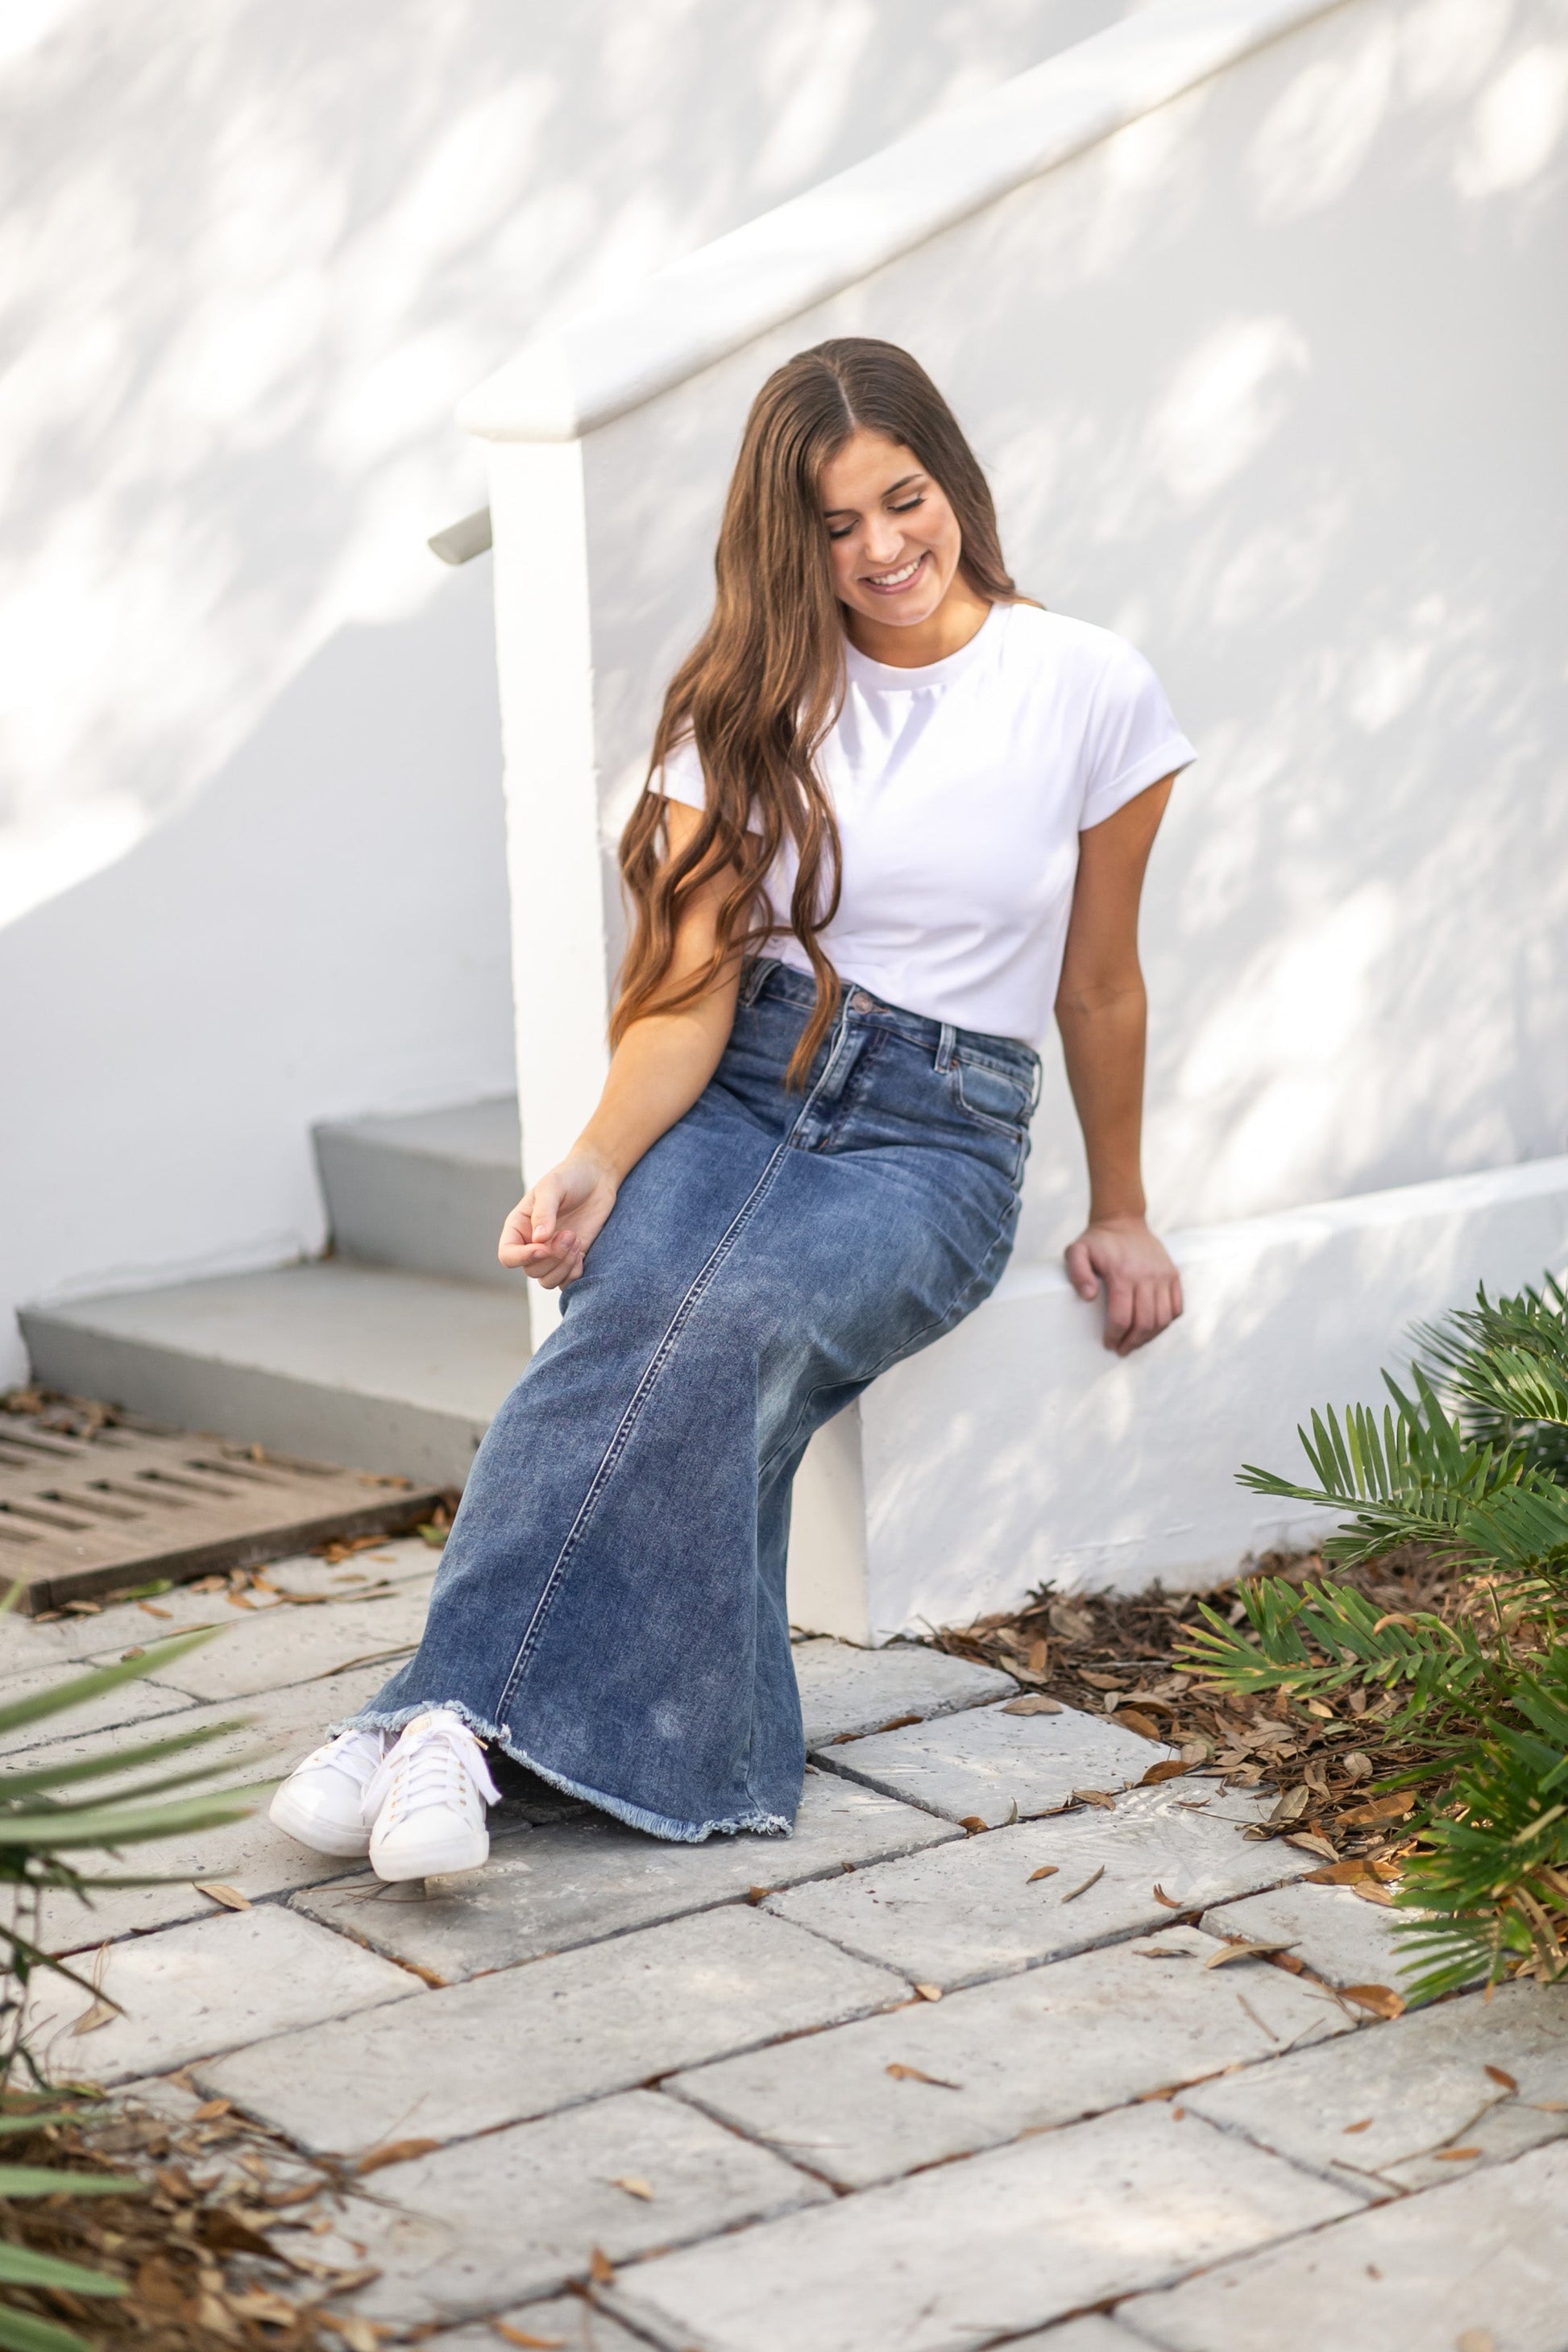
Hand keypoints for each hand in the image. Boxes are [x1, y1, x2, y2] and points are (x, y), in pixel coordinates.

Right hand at [498, 1151, 617, 1290]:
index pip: (507, 1255)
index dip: (522, 1257)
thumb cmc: (569, 1177)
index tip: (544, 1246)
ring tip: (576, 1240)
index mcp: (519, 1227)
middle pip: (531, 1270)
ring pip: (547, 1280)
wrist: (597, 1178)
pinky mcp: (571, 1259)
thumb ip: (544, 1212)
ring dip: (564, 1266)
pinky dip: (574, 1274)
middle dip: (553, 1257)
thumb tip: (538, 1239)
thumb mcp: (553, 1187)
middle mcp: (532, 1244)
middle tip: (570, 1234)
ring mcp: (552, 1254)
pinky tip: (582, 1253)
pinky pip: (567, 1282)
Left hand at [1064, 1215, 1182, 1355]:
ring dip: (1150, 1337)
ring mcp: (1163, 1275)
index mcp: (1122, 1274)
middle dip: (1132, 1342)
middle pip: (1145, 1322)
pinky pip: (1177, 1307)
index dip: (1115, 1336)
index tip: (1108, 1344)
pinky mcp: (1173, 1274)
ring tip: (1136, 1342)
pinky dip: (1166, 1322)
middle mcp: (1147, 1276)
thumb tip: (1089, 1297)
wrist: (1122, 1221)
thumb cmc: (1097, 1242)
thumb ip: (1077, 1273)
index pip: (1122, 1317)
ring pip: (1163, 1319)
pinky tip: (1153, 1328)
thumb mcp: (1076, 1251)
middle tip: (1121, 1349)